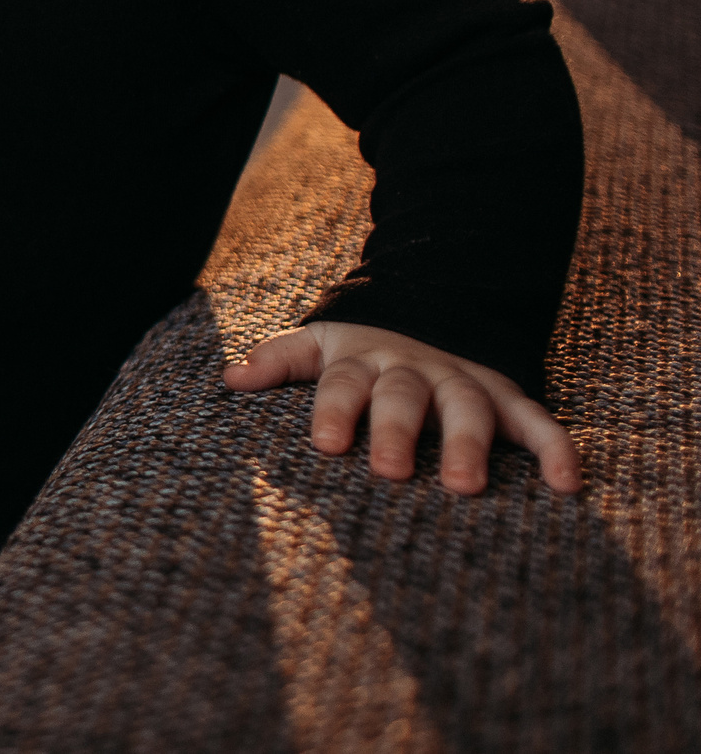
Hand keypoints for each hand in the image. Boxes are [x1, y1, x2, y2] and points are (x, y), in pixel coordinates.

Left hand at [225, 321, 581, 494]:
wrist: (425, 313)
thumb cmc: (358, 353)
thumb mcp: (317, 346)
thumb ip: (278, 360)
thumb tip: (230, 379)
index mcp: (359, 360)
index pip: (341, 383)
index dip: (334, 410)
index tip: (325, 443)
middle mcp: (412, 368)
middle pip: (403, 395)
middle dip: (396, 430)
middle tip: (387, 471)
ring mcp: (461, 379)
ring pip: (468, 405)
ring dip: (468, 443)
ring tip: (464, 486)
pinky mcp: (506, 395)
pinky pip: (537, 420)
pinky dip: (555, 448)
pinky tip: (568, 483)